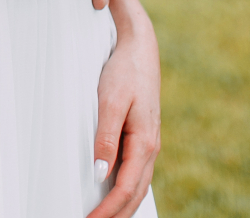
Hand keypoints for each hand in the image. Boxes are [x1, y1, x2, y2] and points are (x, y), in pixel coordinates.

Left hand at [86, 0, 160, 217]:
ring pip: (137, 187)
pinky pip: (136, 173)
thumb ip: (105, 138)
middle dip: (115, 215)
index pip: (125, 189)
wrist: (140, 48)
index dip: (108, 211)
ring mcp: (148, 144)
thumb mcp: (110, 101)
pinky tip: (113, 195)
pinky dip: (125, 192)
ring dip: (121, 207)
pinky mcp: (142, 137)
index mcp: (145, 143)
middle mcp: (150, 148)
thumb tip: (99, 174)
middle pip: (134, 195)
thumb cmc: (124, 72)